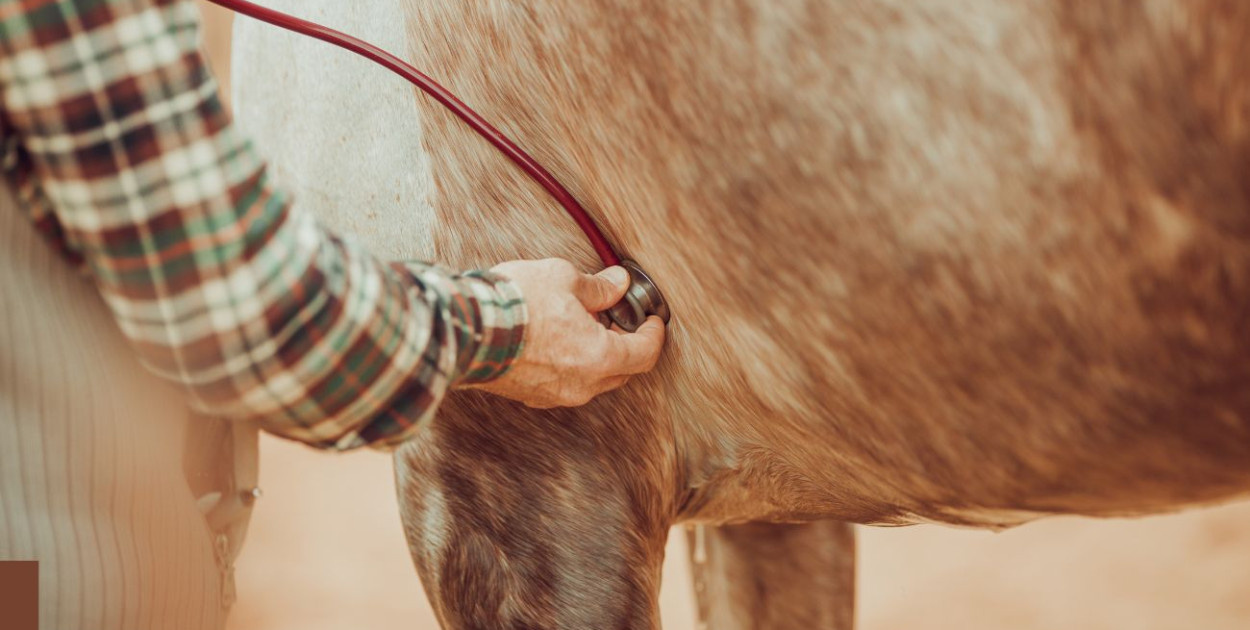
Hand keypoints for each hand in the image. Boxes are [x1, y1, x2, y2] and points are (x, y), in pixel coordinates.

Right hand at [466, 258, 665, 407]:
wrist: (467, 329)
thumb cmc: (517, 304)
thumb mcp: (565, 279)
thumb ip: (598, 287)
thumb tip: (617, 284)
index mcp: (600, 358)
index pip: (645, 354)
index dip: (654, 335)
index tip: (653, 321)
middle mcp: (582, 385)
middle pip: (621, 371)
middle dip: (625, 345)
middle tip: (616, 317)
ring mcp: (554, 396)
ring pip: (591, 379)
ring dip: (594, 355)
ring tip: (580, 324)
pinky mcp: (529, 397)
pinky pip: (563, 383)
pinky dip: (569, 364)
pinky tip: (555, 339)